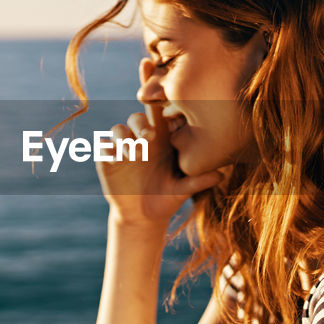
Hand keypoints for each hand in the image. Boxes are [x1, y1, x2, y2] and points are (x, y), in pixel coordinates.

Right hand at [97, 102, 224, 227]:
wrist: (142, 217)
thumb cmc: (167, 199)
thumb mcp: (182, 191)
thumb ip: (198, 181)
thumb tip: (220, 175)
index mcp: (162, 139)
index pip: (160, 115)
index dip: (160, 106)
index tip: (167, 111)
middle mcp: (140, 139)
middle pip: (137, 117)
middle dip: (141, 124)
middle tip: (149, 137)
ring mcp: (123, 147)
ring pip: (118, 129)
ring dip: (124, 137)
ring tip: (134, 154)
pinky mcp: (108, 159)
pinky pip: (103, 146)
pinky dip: (108, 148)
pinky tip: (116, 159)